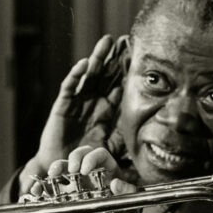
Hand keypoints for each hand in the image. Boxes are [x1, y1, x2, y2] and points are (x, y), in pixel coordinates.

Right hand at [20, 35, 125, 194]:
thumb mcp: (114, 146)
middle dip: (115, 57)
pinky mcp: (62, 107)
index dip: (127, 71)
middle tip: (125, 39)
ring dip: (98, 58)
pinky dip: (76, 75)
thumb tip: (150, 130)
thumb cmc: (90, 159)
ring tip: (107, 42)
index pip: (120, 85)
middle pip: (106, 75)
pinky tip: (85, 64)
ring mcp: (78, 103)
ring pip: (89, 76)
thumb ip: (127, 135)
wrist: (67, 173)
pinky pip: (70, 88)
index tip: (139, 54)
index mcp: (108, 110)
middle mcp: (93, 102)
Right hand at [32, 145, 135, 195]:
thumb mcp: (130, 200)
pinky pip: (53, 185)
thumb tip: (115, 183)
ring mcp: (78, 180)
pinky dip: (44, 186)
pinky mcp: (67, 192)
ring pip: (65, 166)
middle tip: (70, 171)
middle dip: (72, 159)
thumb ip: (126, 191)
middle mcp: (92, 171)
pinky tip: (37, 191)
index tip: (85, 170)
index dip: (91, 158)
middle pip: (79, 155)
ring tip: (51, 176)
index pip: (99, 153)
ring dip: (56, 168)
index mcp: (108, 168)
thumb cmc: (127, 207)